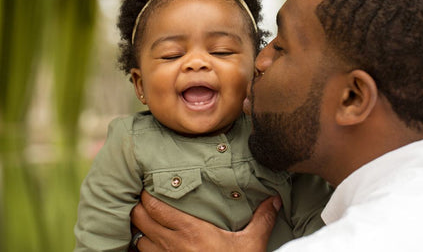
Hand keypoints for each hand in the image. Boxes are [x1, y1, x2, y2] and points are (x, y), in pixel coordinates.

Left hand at [130, 191, 280, 251]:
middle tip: (146, 199)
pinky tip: (151, 242)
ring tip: (148, 219)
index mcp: (191, 231)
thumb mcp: (251, 243)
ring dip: (140, 228)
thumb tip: (274, 200)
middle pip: (139, 218)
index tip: (150, 186)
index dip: (147, 195)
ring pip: (138, 238)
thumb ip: (261, 220)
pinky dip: (143, 246)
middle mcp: (173, 244)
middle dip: (139, 207)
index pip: (155, 207)